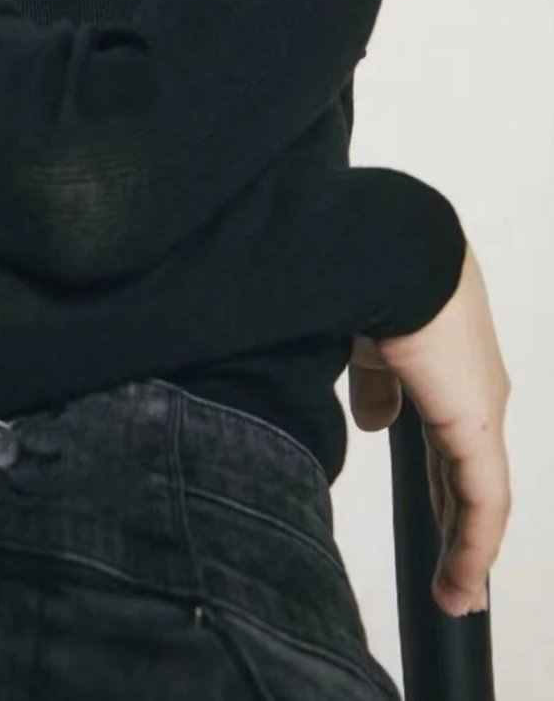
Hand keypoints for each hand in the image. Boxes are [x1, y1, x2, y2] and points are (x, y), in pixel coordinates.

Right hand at [348, 242, 511, 617]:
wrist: (393, 258)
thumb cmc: (372, 286)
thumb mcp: (368, 344)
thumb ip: (374, 385)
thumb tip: (375, 422)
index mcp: (446, 371)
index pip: (450, 442)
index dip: (441, 486)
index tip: (432, 525)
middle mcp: (474, 395)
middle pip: (470, 476)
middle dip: (459, 527)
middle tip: (453, 577)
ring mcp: (481, 414)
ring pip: (482, 497)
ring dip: (467, 548)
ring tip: (457, 593)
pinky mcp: (478, 431)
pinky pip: (483, 504)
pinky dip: (472, 549)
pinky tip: (460, 584)